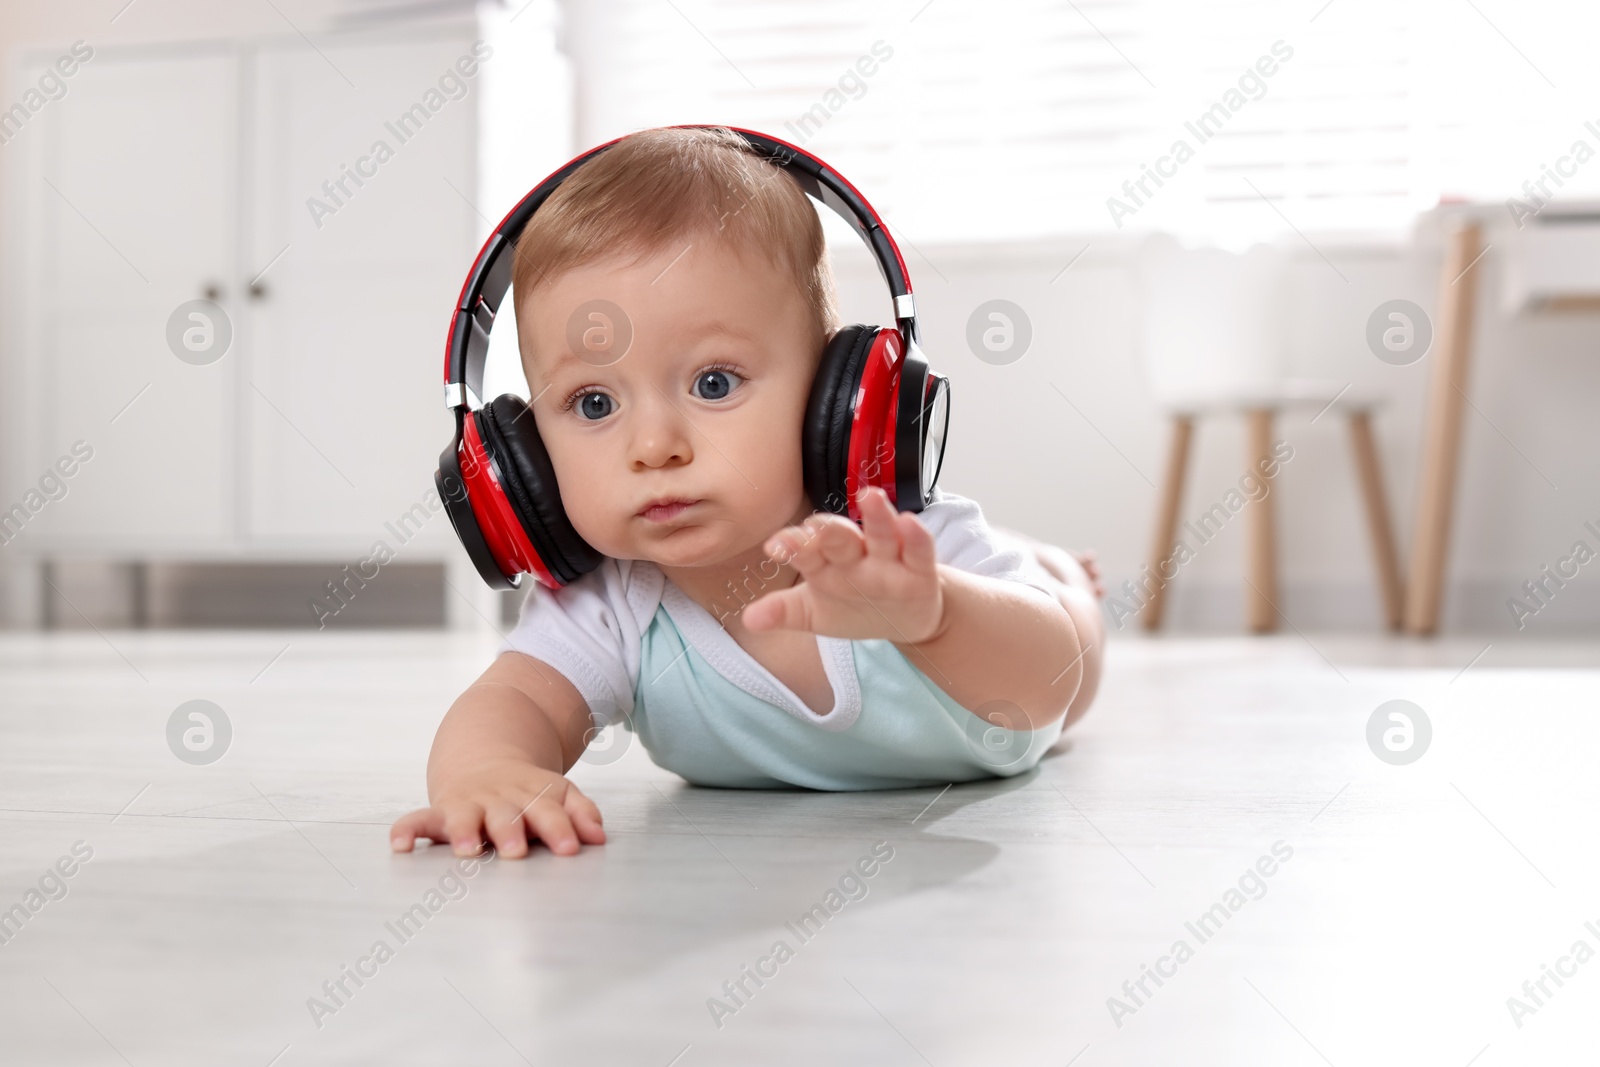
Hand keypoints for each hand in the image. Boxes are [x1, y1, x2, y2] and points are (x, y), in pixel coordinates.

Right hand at [389, 758, 605, 858]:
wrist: (484, 759)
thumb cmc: (527, 792)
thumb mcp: (558, 794)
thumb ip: (580, 813)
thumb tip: (599, 836)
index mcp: (532, 796)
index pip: (548, 813)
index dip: (560, 829)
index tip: (569, 849)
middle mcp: (499, 801)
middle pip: (506, 816)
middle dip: (511, 833)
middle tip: (516, 853)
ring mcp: (467, 805)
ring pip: (464, 818)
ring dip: (464, 832)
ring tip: (466, 850)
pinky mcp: (439, 812)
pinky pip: (417, 820)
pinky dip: (406, 830)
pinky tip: (399, 846)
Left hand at [743, 485, 945, 643]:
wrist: (904, 620)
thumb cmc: (854, 607)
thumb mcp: (814, 613)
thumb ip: (783, 612)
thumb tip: (747, 619)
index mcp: (825, 564)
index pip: (806, 551)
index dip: (792, 546)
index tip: (775, 547)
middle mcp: (855, 555)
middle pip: (840, 538)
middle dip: (829, 531)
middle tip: (816, 526)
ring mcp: (888, 560)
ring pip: (880, 534)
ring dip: (876, 516)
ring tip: (870, 497)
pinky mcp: (920, 570)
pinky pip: (919, 551)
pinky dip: (916, 538)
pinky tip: (910, 523)